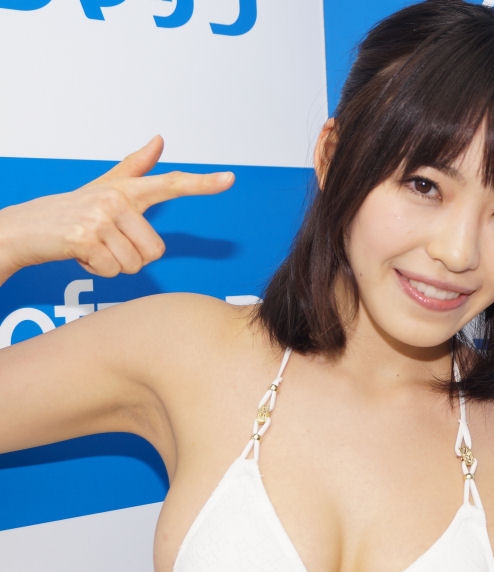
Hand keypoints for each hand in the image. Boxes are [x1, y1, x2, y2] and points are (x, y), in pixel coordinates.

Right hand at [0, 136, 233, 280]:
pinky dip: (96, 271)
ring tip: (92, 247)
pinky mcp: (84, 238)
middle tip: (106, 242)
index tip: (229, 178)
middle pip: (155, 251)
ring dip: (113, 265)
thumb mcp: (106, 187)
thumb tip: (159, 140)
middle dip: (131, 257)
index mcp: (127, 189)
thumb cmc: (72, 210)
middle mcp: (116, 199)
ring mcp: (100, 217)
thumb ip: (136, 166)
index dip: (202, 184)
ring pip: (134, 264)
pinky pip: (112, 271)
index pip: (172, 183)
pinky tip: (80, 254)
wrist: (26, 228)